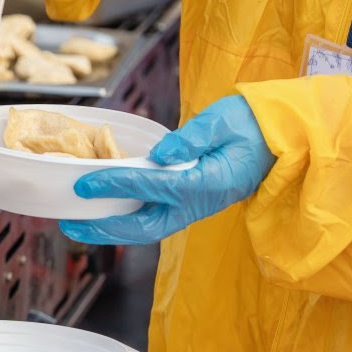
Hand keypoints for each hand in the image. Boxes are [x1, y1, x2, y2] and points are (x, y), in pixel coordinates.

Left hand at [60, 96, 276, 244]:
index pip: (151, 187)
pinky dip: (127, 219)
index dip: (114, 185)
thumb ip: (192, 138)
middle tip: (70, 223)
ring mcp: (195, 208)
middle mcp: (198, 203)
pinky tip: (105, 211)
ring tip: (79, 223)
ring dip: (112, 229)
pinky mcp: (192, 204)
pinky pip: (155, 218)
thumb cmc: (253, 125)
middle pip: (144, 226)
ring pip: (148, 228)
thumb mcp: (223, 121)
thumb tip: (158, 154)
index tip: (85, 182)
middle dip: (104, 228)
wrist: (282, 140)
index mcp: (206, 183)